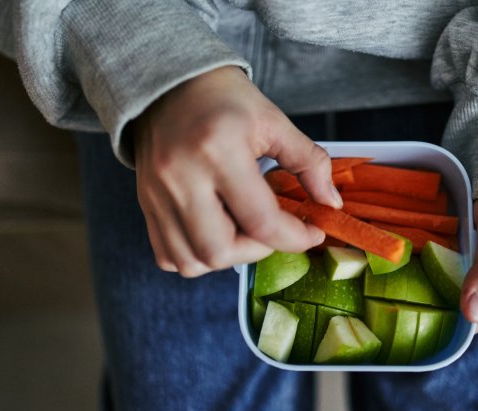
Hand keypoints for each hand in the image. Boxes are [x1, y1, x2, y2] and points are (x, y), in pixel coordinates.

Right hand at [133, 66, 341, 277]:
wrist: (167, 83)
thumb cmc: (224, 99)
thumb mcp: (274, 122)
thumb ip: (308, 162)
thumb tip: (331, 203)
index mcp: (218, 151)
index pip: (260, 221)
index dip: (295, 236)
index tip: (313, 231)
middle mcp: (182, 178)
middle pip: (221, 250)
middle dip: (259, 251)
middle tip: (273, 230)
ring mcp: (158, 195)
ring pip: (193, 261)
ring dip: (228, 258)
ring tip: (244, 231)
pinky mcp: (146, 204)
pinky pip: (170, 256)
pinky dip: (198, 258)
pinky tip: (216, 233)